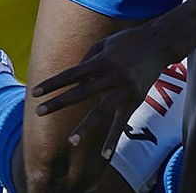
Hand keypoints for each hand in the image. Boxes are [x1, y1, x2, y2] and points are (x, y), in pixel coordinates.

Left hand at [32, 20, 185, 159]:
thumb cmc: (129, 41)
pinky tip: (104, 155)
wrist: (160, 43)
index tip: (35, 92)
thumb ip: (87, 59)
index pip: (71, 74)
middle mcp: (112, 76)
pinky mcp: (135, 100)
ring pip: (101, 112)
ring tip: (71, 141)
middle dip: (58, 103)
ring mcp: (124, 90)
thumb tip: (73, 77)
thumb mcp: (105, 43)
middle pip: (80, 92)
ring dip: (85, 127)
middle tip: (39, 111)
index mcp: (102, 60)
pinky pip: (121, 123)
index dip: (52, 84)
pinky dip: (113, 140)